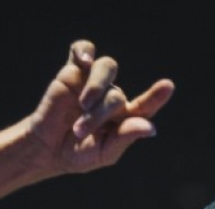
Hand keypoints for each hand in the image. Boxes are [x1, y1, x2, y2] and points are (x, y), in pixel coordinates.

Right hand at [26, 39, 174, 175]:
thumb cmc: (78, 153)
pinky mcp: (73, 70)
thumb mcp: (103, 152)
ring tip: (82, 104)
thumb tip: (151, 127)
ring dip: (96, 86)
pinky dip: (84, 51)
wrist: (46, 147)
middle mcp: (113, 97)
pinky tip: (84, 60)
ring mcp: (94, 81)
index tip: (168, 86)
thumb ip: (125, 138)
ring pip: (107, 67)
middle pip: (117, 94)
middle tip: (80, 131)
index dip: (156, 96)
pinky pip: (83, 49)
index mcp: (125, 118)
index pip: (145, 106)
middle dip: (99, 114)